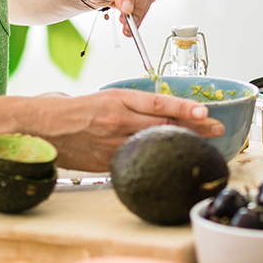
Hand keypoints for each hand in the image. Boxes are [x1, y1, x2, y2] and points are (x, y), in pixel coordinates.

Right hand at [26, 89, 222, 171]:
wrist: (44, 126)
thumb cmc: (76, 110)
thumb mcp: (107, 99)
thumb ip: (133, 107)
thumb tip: (164, 113)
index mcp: (119, 99)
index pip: (158, 102)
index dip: (184, 107)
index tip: (206, 110)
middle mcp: (119, 120)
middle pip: (163, 125)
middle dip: (194, 126)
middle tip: (217, 127)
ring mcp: (113, 143)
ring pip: (154, 144)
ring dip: (180, 144)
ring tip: (204, 143)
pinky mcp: (107, 162)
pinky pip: (136, 161)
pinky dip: (155, 161)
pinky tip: (170, 162)